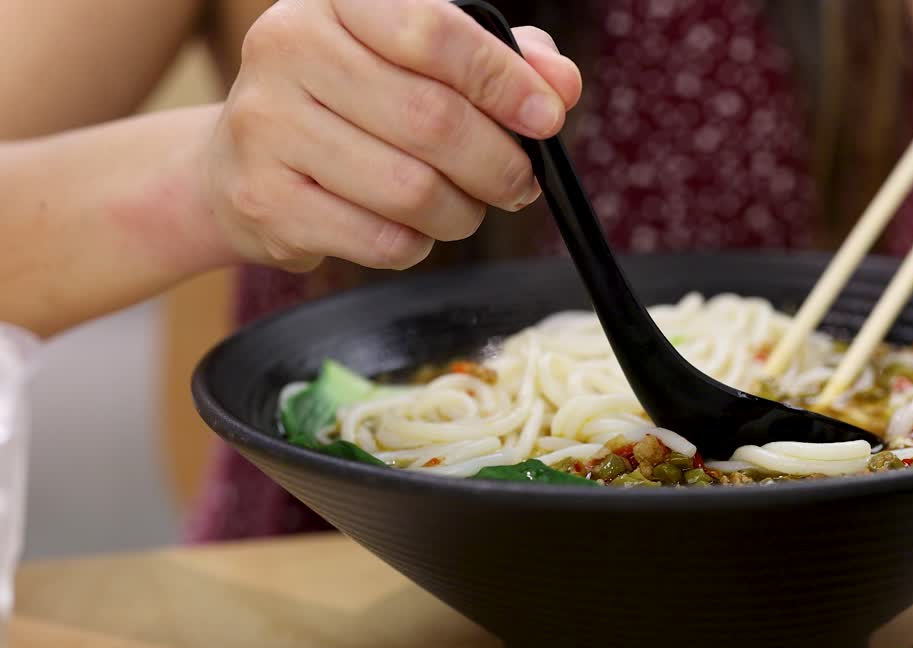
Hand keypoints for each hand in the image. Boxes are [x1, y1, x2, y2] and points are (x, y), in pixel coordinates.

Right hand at [205, 0, 581, 271]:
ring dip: (462, 212)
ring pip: (411, 189)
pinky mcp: (263, 200)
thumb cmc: (350, 99)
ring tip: (465, 207)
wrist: (239, 159)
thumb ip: (498, 59)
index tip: (546, 118)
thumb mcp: (419, 58)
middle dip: (498, 163)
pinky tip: (411, 228)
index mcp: (333, 0)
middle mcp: (287, 49)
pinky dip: (418, 244)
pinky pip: (381, 240)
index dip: (503, 81)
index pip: (433, 32)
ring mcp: (266, 126)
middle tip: (519, 182)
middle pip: (431, 119)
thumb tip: (560, 84)